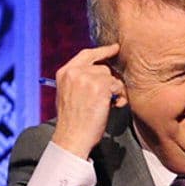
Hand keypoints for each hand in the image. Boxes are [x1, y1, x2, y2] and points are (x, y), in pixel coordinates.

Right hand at [50, 43, 122, 158]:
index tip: (114, 48)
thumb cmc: (73, 121)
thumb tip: (102, 73)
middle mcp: (74, 72)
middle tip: (112, 96)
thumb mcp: (68, 94)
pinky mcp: (100, 86)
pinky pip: (118, 86)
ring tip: (111, 104)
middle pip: (103, 67)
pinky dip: (119, 97)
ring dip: (116, 91)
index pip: (86, 54)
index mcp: (64, 72)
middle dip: (111, 81)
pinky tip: (113, 107)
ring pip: (112, 77)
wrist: (72, 137)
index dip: (102, 51)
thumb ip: (80, 80)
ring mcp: (86, 78)